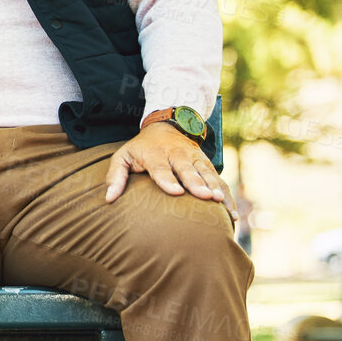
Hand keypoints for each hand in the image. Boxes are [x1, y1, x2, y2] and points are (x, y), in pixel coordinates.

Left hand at [104, 123, 237, 221]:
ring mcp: (195, 159)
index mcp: (156, 154)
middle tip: (205, 197)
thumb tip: (108, 198)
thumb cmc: (141, 149)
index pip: (161, 168)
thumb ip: (115, 176)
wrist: (166, 127)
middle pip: (188, 170)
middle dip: (197, 183)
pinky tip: (232, 213)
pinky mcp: (207, 165)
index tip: (175, 192)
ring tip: (221, 202)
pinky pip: (219, 180)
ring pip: (207, 174)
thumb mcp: (123, 157)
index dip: (168, 180)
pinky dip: (227, 195)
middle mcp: (178, 155)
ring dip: (215, 187)